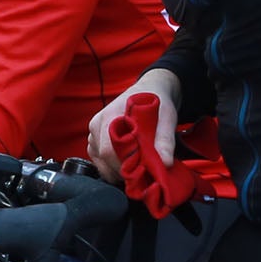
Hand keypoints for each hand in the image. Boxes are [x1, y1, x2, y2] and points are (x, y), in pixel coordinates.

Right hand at [88, 68, 180, 182]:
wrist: (149, 90)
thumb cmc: (155, 102)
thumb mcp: (166, 117)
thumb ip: (165, 139)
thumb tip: (165, 163)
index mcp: (109, 116)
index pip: (107, 150)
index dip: (123, 165)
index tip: (142, 170)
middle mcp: (96, 126)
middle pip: (102, 159)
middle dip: (123, 170)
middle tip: (143, 171)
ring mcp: (94, 134)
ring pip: (100, 162)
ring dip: (118, 170)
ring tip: (137, 167)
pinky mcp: (96, 141)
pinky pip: (100, 161)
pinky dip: (113, 167)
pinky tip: (128, 163)